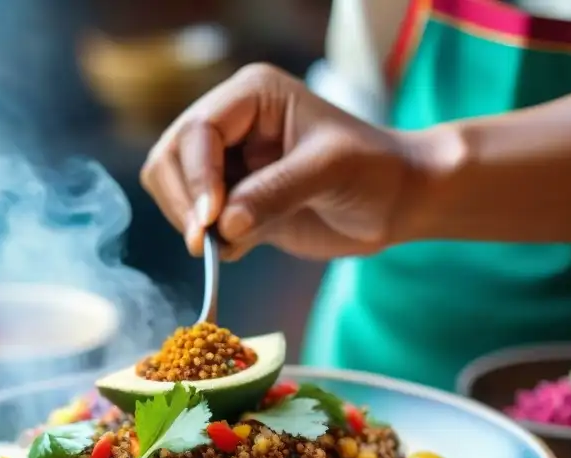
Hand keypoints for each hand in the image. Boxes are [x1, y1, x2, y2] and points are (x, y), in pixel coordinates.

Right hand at [140, 63, 413, 261]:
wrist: (400, 202)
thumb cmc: (377, 170)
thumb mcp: (330, 171)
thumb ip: (275, 193)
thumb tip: (223, 225)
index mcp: (252, 96)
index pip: (198, 132)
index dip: (195, 177)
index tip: (210, 221)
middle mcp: (233, 126)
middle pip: (170, 159)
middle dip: (184, 202)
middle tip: (206, 243)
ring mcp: (231, 166)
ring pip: (176, 193)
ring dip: (194, 225)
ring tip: (232, 244)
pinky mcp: (237, 203)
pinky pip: (202, 225)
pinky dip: (213, 242)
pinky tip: (242, 248)